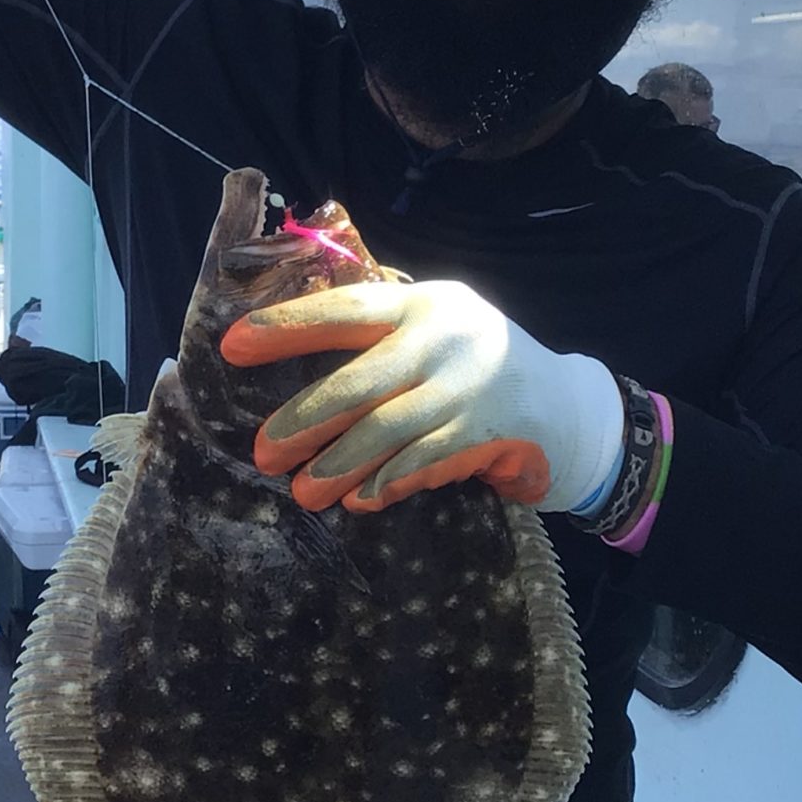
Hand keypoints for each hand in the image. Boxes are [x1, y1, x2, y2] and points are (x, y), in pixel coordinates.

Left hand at [220, 279, 623, 514]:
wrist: (568, 403)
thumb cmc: (476, 362)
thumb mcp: (435, 327)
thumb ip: (380, 336)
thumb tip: (290, 368)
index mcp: (421, 302)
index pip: (344, 309)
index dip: (286, 327)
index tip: (233, 346)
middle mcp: (444, 338)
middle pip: (358, 382)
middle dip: (303, 421)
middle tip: (263, 451)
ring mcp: (467, 387)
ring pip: (386, 430)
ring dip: (339, 465)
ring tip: (303, 492)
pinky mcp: (485, 433)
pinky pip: (422, 462)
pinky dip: (385, 482)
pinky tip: (359, 500)